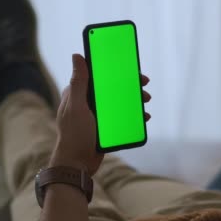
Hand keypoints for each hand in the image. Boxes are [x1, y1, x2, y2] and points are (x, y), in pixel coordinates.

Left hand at [49, 54, 151, 174]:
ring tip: (146, 103)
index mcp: (78, 93)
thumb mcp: (77, 107)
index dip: (114, 69)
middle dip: (129, 86)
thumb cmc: (74, 135)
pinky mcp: (105, 127)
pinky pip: (121, 116)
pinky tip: (143, 117)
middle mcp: (87, 101)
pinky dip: (133, 115)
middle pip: (112, 87)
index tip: (131, 68)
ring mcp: (97, 115)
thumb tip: (77, 56)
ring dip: (134, 100)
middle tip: (145, 87)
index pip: (98, 75)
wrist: (77, 164)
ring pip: (119, 102)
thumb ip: (78, 83)